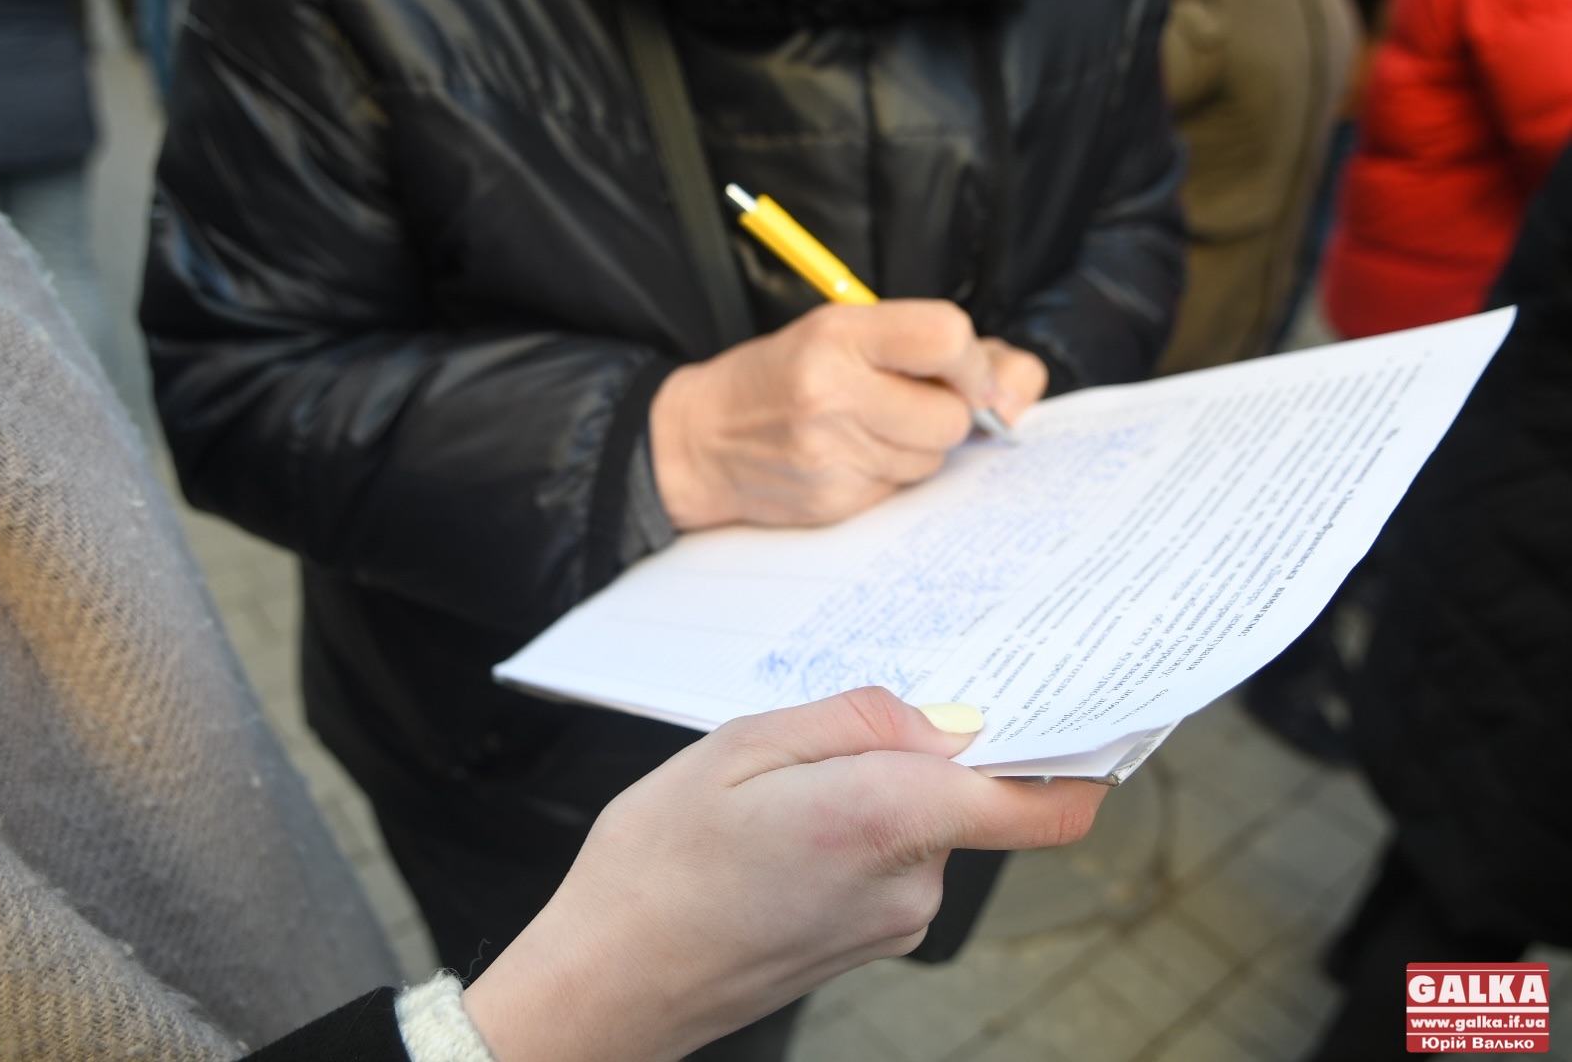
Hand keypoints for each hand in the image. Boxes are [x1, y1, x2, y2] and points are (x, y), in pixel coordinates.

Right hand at [463, 687, 1104, 1061]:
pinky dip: (856, 830)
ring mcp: (892, 924)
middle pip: (971, 794)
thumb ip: (859, 722)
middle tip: (831, 731)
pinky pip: (890, 861)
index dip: (1079, 755)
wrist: (608, 982)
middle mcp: (910, 884)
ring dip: (877, 790)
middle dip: (923, 750)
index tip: (1084, 711)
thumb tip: (949, 723)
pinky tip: (778, 829)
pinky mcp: (866, 941)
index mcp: (887, 820)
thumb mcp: (741, 746)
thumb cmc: (656, 864)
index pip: (1043, 803)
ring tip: (778, 787)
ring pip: (924, 825)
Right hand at [650, 301, 1047, 529]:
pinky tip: (847, 459)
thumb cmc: (783, 378)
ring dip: (916, 448)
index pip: (947, 337)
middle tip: (904, 404)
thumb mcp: (848, 334)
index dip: (970, 361)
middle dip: (946, 415)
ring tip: (865, 430)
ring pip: (932, 460)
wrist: (699, 439)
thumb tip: (1023, 385)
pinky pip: (900, 491)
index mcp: (839, 334)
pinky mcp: (833, 501)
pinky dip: (888, 476)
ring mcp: (832, 453)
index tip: (958, 370)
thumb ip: (941, 351)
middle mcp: (834, 393)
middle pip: (950, 416)